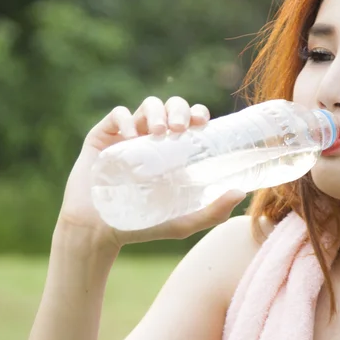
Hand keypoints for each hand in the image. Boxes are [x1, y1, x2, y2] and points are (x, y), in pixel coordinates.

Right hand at [56, 96, 246, 249]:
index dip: (197, 114)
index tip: (202, 122)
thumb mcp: (183, 222)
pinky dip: (126, 119)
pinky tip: (131, 136)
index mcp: (173, 153)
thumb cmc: (142, 227)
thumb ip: (212, 212)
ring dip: (157, 111)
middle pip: (171, 107)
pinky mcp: (102, 138)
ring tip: (160, 132)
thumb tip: (240, 193)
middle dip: (179, 109)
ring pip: (147, 106)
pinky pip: (116, 115)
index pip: (190, 122)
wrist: (99, 233)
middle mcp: (152, 140)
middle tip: (180, 128)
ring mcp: (127, 137)